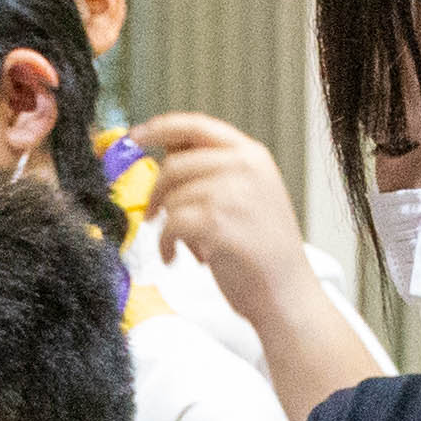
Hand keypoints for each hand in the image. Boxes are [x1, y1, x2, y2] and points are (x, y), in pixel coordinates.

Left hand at [133, 111, 319, 316]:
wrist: (287, 294)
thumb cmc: (261, 252)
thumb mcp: (244, 196)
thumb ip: (211, 170)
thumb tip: (164, 151)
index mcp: (252, 154)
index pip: (196, 125)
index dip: (158, 128)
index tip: (133, 137)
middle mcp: (246, 166)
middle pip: (174, 164)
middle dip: (155, 193)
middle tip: (151, 215)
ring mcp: (234, 192)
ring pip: (172, 197)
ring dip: (168, 226)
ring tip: (185, 245)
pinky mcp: (220, 222)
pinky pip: (171, 224)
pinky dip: (165, 243)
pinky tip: (174, 257)